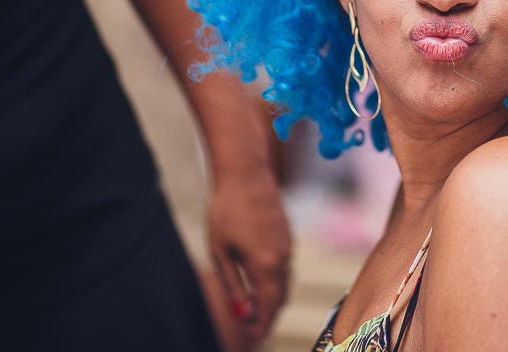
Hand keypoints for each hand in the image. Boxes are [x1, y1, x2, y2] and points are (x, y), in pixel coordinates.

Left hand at [207, 164, 290, 343]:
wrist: (246, 172)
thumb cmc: (227, 209)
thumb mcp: (221, 251)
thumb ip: (233, 284)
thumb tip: (240, 311)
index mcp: (266, 265)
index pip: (268, 307)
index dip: (261, 326)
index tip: (252, 338)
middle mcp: (282, 257)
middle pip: (280, 298)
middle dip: (267, 316)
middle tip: (252, 329)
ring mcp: (287, 244)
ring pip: (284, 282)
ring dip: (271, 299)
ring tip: (253, 309)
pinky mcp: (286, 234)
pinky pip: (284, 266)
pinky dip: (274, 281)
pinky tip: (258, 281)